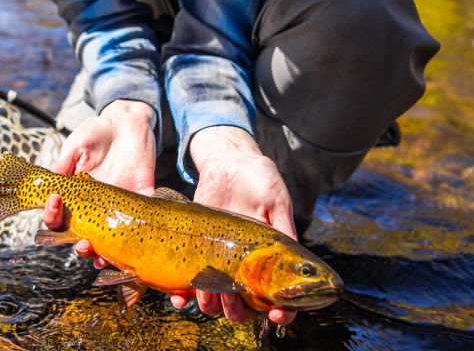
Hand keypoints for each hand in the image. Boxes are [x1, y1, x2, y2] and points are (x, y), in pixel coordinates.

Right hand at [42, 99, 156, 264]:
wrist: (126, 120)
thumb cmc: (97, 132)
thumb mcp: (76, 145)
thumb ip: (63, 165)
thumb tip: (48, 188)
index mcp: (75, 196)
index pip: (59, 217)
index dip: (53, 216)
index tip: (55, 202)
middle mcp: (96, 207)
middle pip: (85, 237)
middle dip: (81, 247)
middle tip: (82, 244)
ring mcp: (119, 205)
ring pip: (112, 238)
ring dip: (106, 252)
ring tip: (101, 255)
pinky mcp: (142, 196)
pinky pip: (144, 219)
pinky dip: (140, 231)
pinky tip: (134, 236)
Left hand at [169, 126, 296, 326]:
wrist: (229, 162)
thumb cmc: (259, 180)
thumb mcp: (276, 202)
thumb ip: (283, 230)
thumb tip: (294, 262)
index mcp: (270, 261)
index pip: (279, 300)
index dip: (280, 312)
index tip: (275, 312)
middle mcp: (245, 269)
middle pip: (243, 310)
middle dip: (238, 311)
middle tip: (234, 294)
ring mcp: (219, 263)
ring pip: (215, 303)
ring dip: (212, 305)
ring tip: (207, 290)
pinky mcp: (196, 253)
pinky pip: (188, 283)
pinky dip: (182, 296)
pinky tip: (179, 295)